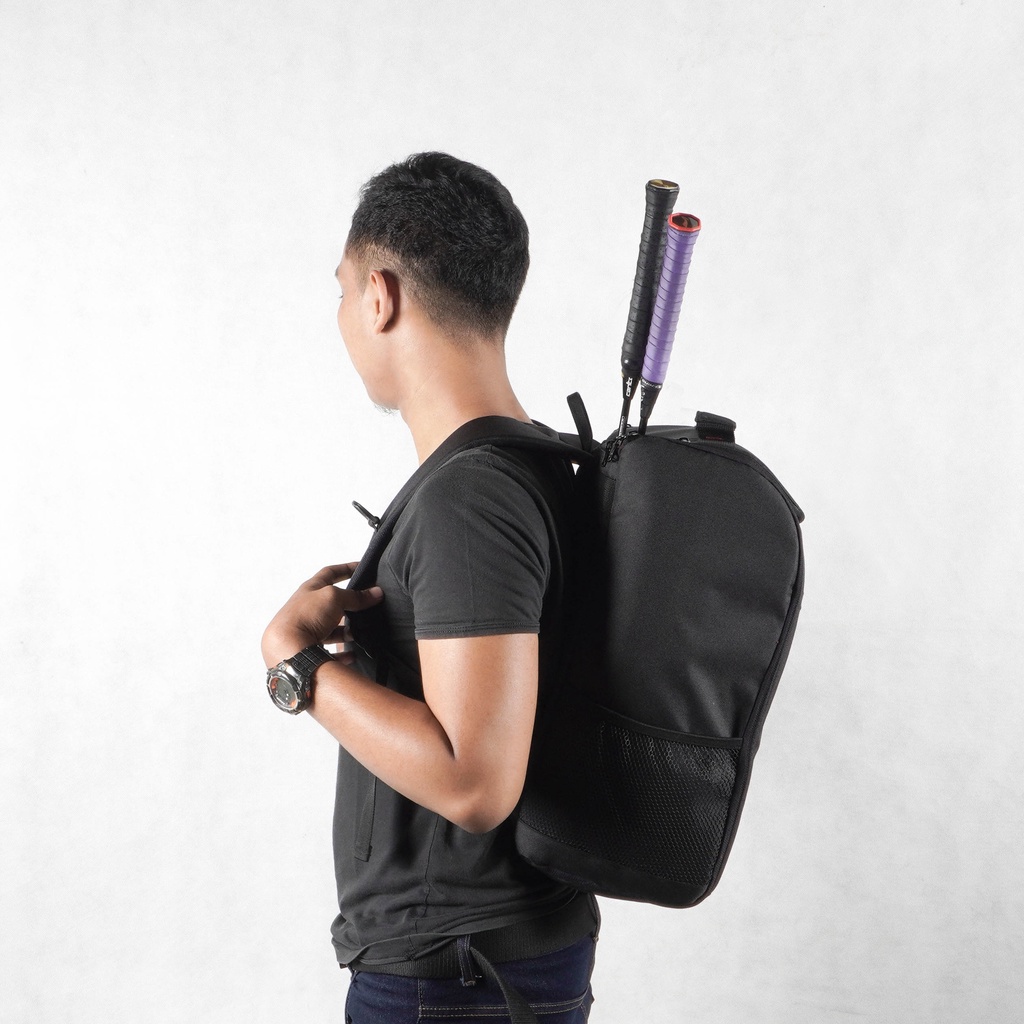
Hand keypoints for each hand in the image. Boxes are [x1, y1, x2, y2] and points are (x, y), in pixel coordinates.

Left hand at [262, 563, 383, 668]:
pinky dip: (342, 652)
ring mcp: (307, 629)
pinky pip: (329, 650)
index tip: (362, 567)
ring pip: (331, 628)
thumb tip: (376, 593)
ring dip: (346, 630)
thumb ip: (355, 596)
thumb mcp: (334, 597)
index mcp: (310, 590)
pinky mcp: (308, 649)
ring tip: (359, 632)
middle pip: (331, 603)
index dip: (346, 568)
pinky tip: (352, 654)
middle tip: (366, 605)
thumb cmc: (306, 616)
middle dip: (349, 604)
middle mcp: (306, 609)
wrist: (287, 649)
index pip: (330, 573)